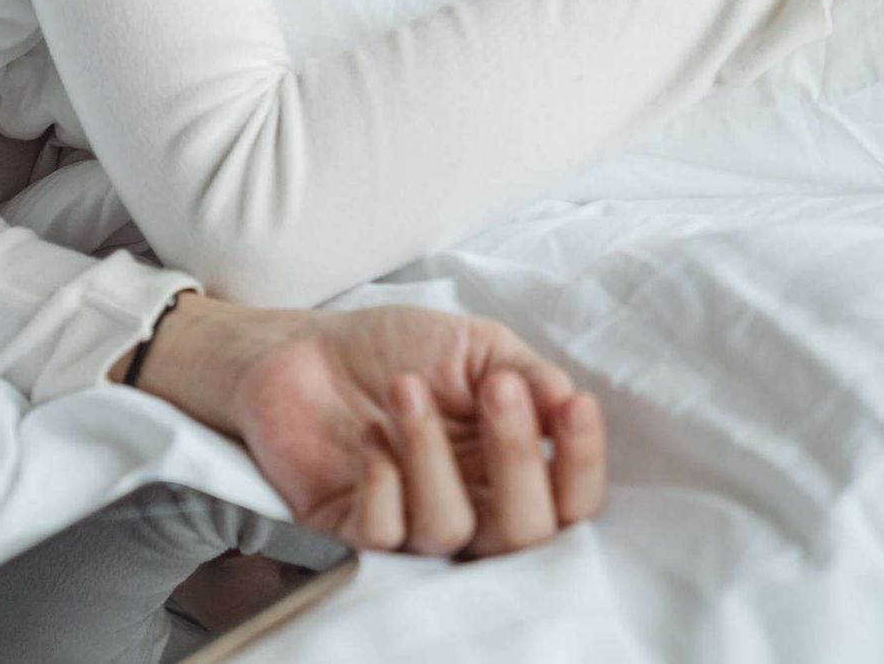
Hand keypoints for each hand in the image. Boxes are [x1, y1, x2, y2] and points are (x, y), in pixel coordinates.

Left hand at [121, 294, 605, 556]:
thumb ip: (528, 375)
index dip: (581, 463)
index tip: (572, 406)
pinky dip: (381, 484)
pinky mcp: (351, 529)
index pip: (569, 499)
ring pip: (449, 530)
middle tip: (495, 388)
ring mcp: (411, 524)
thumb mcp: (476, 347)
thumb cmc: (395, 348)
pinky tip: (370, 437)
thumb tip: (568, 401)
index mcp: (509, 469)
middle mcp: (470, 506)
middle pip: (523, 533)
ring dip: (431, 453)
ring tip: (405, 388)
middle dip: (517, 457)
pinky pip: (383, 536)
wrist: (302, 347)